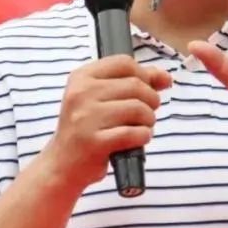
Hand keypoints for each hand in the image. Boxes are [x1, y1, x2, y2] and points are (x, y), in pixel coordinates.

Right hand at [43, 55, 171, 190]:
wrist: (62, 165)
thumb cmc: (86, 129)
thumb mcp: (102, 99)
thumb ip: (135, 83)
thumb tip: (166, 77)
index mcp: (82, 77)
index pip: (124, 63)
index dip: (144, 75)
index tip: (146, 90)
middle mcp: (81, 93)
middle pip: (135, 85)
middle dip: (151, 101)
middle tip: (145, 115)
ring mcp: (86, 118)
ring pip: (138, 108)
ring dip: (148, 121)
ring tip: (140, 127)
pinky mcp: (94, 142)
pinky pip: (134, 133)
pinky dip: (143, 137)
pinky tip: (136, 140)